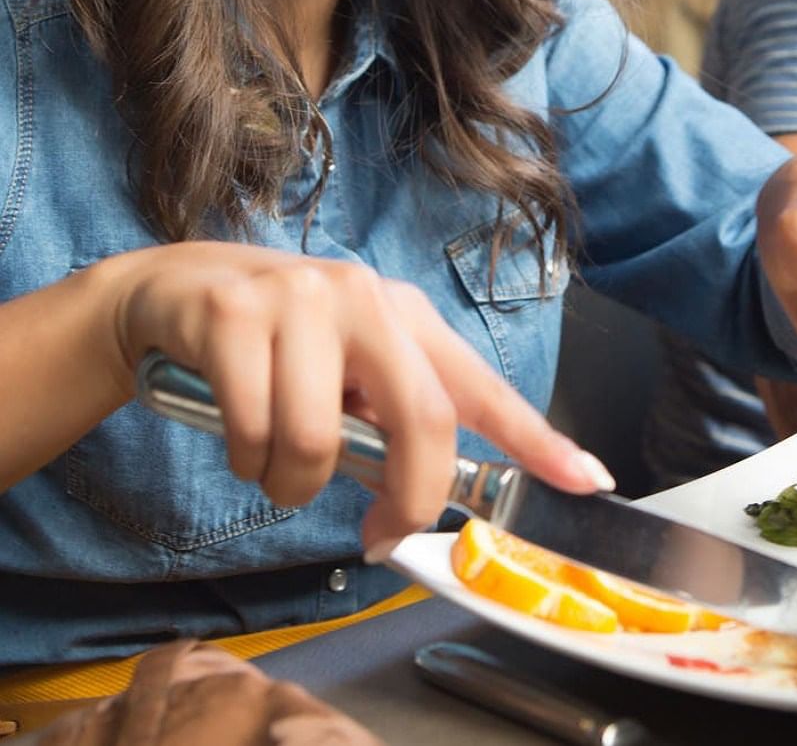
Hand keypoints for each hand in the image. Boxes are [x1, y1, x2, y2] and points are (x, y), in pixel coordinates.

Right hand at [96, 242, 611, 546]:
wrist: (173, 293)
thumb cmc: (275, 347)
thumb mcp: (344, 375)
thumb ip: (387, 425)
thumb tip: (420, 499)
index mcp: (406, 318)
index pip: (482, 387)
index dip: (537, 438)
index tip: (589, 478)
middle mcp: (367, 298)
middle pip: (423, 418)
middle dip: (409, 499)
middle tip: (380, 537)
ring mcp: (301, 299)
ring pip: (316, 443)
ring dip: (290, 485)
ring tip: (272, 459)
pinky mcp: (236, 315)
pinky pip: (253, 432)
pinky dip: (244, 460)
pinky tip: (236, 432)